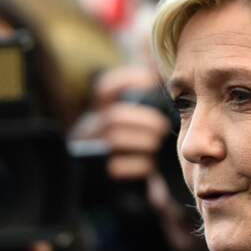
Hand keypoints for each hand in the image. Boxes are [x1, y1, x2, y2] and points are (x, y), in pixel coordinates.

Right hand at [72, 66, 170, 180]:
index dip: (126, 81)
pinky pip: (116, 167)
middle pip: (113, 118)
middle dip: (143, 122)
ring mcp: (90, 151)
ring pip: (113, 139)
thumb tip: (156, 63)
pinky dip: (138, 166)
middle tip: (162, 128)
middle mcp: (89, 129)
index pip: (105, 89)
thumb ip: (143, 99)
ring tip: (156, 145)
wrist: (109, 186)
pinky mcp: (97, 175)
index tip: (150, 80)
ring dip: (143, 141)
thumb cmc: (128, 149)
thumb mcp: (132, 121)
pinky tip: (148, 167)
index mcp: (98, 112)